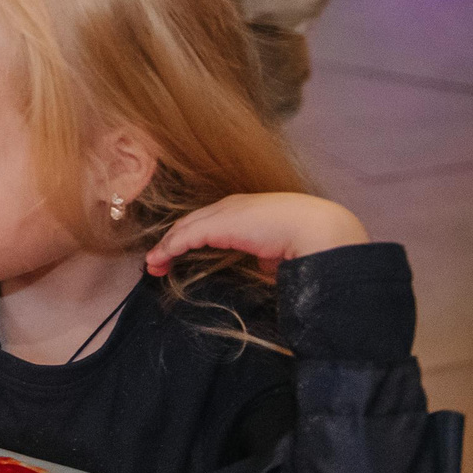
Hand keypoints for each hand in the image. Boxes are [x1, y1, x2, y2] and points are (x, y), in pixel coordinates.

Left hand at [144, 192, 369, 280]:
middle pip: (192, 223)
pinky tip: (160, 259)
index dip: (190, 238)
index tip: (177, 256)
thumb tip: (266, 266)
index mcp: (248, 211)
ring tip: (153, 265)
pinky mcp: (218, 223)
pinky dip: (170, 247)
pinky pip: (187, 236)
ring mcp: (224, 212)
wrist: (318, 230)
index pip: (209, 223)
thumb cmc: (308, 241)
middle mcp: (232, 207)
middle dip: (171, 241)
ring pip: (185, 228)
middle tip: (157, 262)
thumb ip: (268, 255)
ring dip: (166, 247)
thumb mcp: (280, 249)